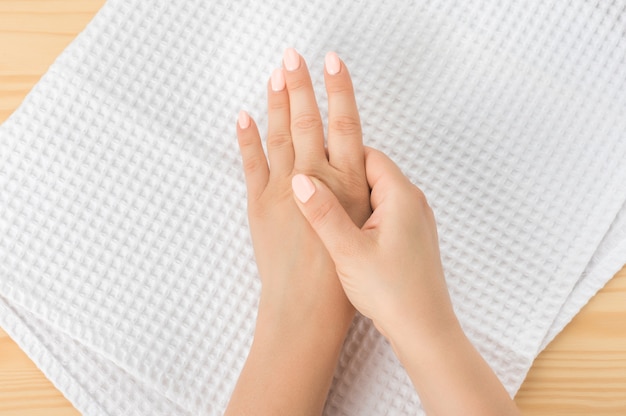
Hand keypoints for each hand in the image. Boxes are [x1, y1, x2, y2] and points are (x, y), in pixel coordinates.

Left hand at [226, 49, 369, 414]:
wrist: (308, 310)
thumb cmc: (344, 278)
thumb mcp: (364, 227)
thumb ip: (357, 193)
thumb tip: (353, 168)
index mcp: (347, 183)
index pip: (343, 125)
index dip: (337, 91)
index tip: (331, 63)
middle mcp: (316, 178)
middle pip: (306, 121)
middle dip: (300, 84)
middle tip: (292, 54)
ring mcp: (283, 190)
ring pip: (279, 135)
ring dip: (275, 102)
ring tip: (275, 74)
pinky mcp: (260, 205)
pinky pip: (251, 163)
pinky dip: (246, 138)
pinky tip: (243, 116)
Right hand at [291, 148, 520, 415]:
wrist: (424, 331)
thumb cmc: (392, 293)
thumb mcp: (348, 251)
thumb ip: (323, 212)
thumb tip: (301, 179)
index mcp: (402, 196)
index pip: (367, 155)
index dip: (337, 156)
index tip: (311, 162)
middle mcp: (414, 203)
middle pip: (372, 172)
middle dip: (341, 177)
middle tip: (310, 185)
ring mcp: (415, 221)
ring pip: (376, 194)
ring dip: (351, 198)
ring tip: (321, 209)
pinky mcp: (411, 238)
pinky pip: (384, 213)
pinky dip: (362, 215)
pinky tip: (342, 233)